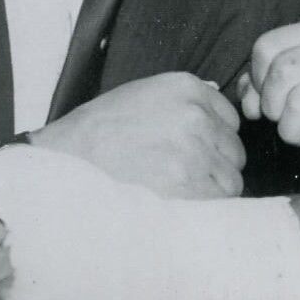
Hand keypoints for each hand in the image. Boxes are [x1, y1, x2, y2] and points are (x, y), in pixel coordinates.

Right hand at [28, 72, 244, 198]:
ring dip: (210, 192)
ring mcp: (194, 151)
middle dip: (215, 168)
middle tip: (180, 178)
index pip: (231, 121)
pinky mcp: (188, 185)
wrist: (64, 163)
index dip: (214, 142)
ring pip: (231, 181)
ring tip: (175, 194)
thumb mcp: (141, 96)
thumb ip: (184, 101)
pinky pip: (218, 204)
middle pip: (235, 152)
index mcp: (187, 88)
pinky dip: (203, 211)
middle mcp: (196, 116)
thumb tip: (220, 103)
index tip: (191, 154)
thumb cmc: (98, 134)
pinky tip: (177, 207)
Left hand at [239, 19, 299, 185]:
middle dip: (274, 109)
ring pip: (299, 103)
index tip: (271, 101)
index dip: (258, 81)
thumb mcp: (295, 91)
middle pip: (281, 73)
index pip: (266, 46)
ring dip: (294, 131)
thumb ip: (263, 87)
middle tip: (288, 123)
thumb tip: (249, 101)